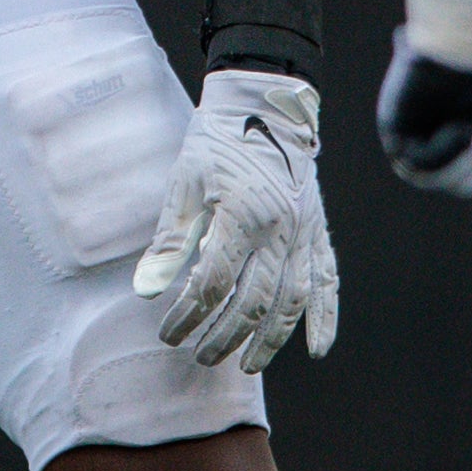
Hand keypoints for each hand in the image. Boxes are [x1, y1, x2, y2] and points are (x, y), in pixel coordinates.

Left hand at [133, 71, 338, 370]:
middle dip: (224, 337)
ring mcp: (303, 233)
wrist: (264, 106)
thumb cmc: (216, 142)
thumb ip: (169, 242)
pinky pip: (327, 282)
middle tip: (200, 357)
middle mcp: (278, 230)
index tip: (168, 332)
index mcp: (240, 216)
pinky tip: (316, 348)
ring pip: (290, 302)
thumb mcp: (184, 184)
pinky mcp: (317, 231)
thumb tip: (145, 290)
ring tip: (246, 364)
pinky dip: (325, 317)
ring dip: (269, 340)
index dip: (188, 315)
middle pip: (252, 302)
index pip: (212, 284)